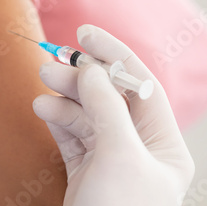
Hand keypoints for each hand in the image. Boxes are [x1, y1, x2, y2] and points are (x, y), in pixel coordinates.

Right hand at [33, 25, 194, 205]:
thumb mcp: (118, 155)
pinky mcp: (86, 171)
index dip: (115, 56)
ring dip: (64, 98)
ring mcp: (111, 160)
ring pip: (87, 115)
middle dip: (81, 78)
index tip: (87, 34)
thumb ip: (106, 106)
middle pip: (109, 98)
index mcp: (164, 147)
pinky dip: (57, 120)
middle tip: (52, 64)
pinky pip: (72, 135)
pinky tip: (43, 110)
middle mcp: (139, 151)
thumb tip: (92, 68)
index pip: (141, 87)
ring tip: (42, 88)